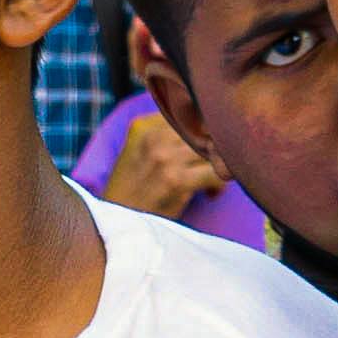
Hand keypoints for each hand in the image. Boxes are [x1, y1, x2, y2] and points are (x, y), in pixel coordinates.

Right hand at [97, 105, 228, 220]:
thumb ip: (166, 135)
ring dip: (219, 166)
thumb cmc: (134, 191)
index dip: (205, 130)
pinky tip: (211, 194)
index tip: (206, 148)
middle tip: (215, 167)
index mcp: (143, 126)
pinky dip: (219, 184)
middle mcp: (153, 137)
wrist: (117, 224)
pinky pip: (215, 172)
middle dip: (215, 148)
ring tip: (210, 182)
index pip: (190, 113)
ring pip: (212, 150)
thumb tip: (209, 126)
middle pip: (205, 130)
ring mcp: (164, 157)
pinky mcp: (176, 180)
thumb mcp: (139, 153)